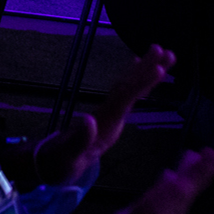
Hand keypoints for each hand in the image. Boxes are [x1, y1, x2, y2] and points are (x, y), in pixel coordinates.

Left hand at [36, 46, 173, 185]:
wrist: (49, 164)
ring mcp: (108, 113)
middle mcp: (106, 112)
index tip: (158, 68)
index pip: (124, 97)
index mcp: (101, 120)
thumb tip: (90, 119)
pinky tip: (140, 70)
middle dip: (147, 69)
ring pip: (129, 88)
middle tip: (165, 50)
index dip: (141, 84)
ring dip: (146, 71)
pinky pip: (127, 96)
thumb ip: (80, 139)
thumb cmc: (59, 163)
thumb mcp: (68, 156)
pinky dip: (137, 83)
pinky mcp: (110, 118)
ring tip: (163, 54)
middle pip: (128, 86)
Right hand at [99, 148, 213, 213]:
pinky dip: (166, 179)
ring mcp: (164, 201)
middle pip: (192, 179)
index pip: (204, 176)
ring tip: (185, 157)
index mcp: (188, 194)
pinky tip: (164, 175)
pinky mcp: (149, 204)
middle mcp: (180, 198)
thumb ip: (199, 173)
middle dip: (198, 165)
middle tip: (203, 150)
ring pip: (178, 182)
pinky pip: (162, 187)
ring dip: (183, 170)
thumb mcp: (181, 191)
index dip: (213, 163)